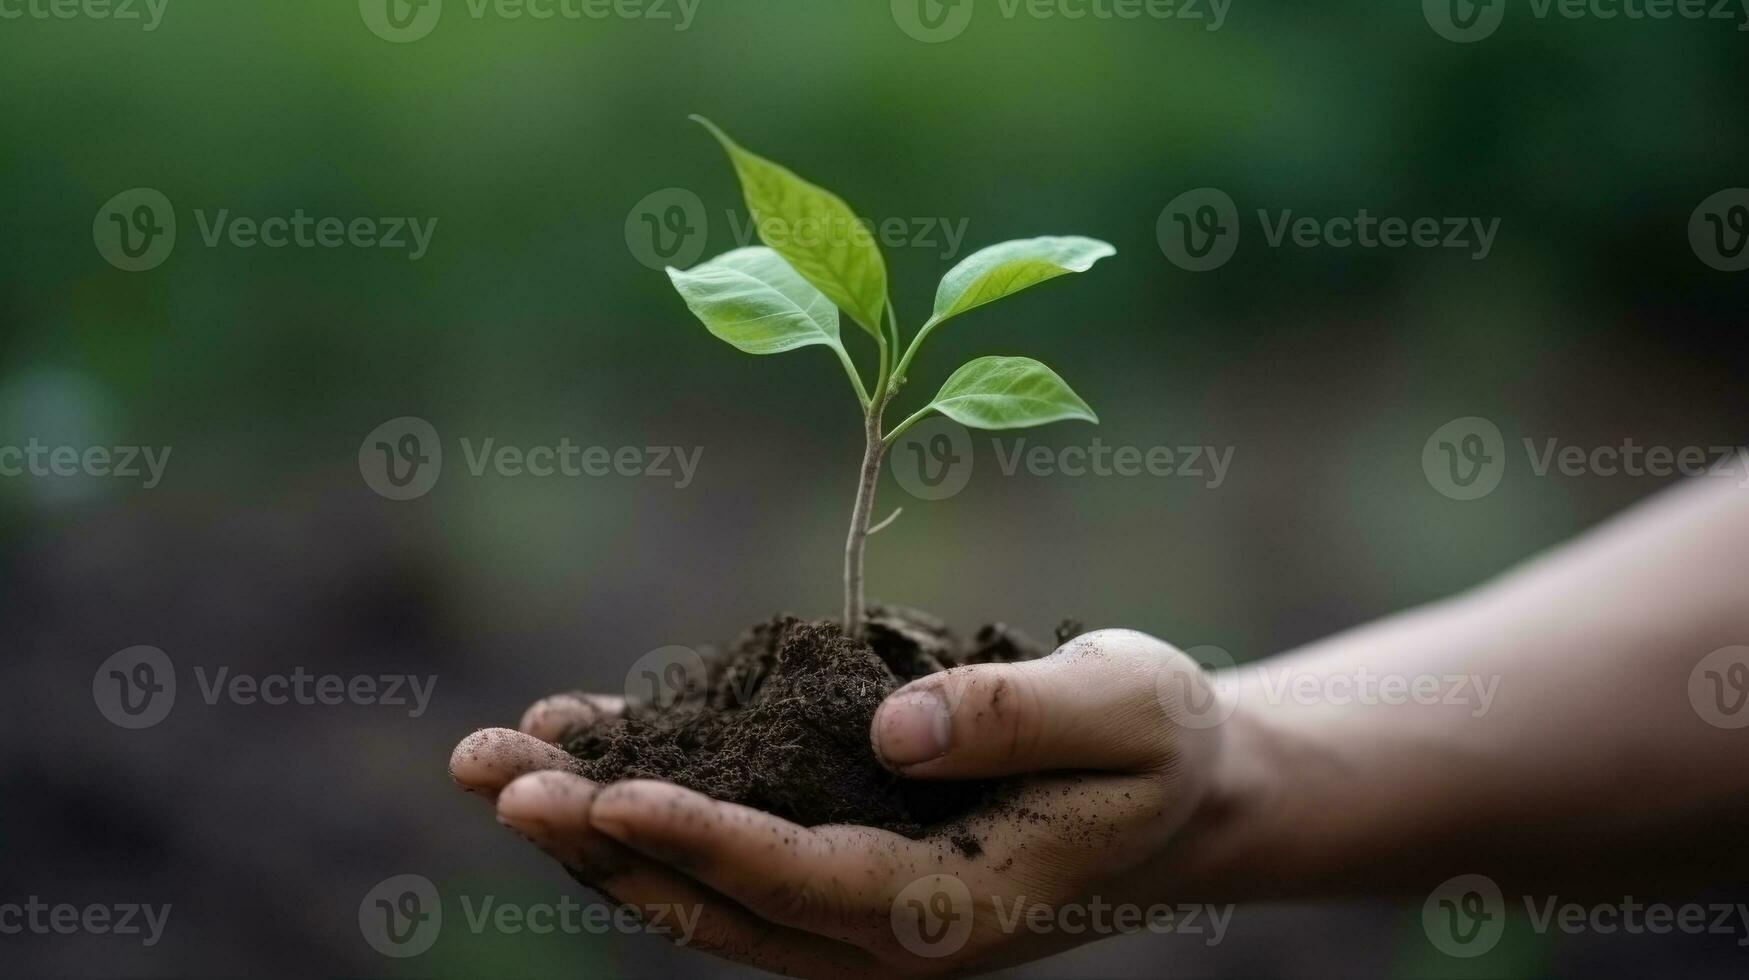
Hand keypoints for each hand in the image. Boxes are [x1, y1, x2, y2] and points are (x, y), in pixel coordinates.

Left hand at [449, 630, 1234, 977]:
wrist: (1174, 796)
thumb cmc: (1156, 745)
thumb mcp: (1123, 710)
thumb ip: (1016, 716)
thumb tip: (891, 732)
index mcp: (953, 908)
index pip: (803, 880)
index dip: (700, 837)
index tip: (602, 794)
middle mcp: (880, 932)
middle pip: (713, 897)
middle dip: (596, 837)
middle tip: (490, 773)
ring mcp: (847, 908)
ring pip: (694, 882)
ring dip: (590, 824)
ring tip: (487, 759)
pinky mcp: (832, 861)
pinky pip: (721, 839)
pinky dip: (645, 793)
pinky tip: (578, 739)